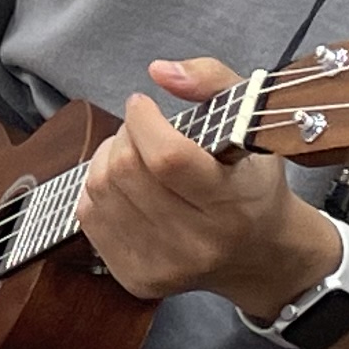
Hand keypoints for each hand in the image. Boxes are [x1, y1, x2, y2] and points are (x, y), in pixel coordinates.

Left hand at [77, 57, 338, 320]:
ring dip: (107, 159)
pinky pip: (88, 217)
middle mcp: (199, 242)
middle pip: (127, 172)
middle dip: (124, 135)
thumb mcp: (253, 120)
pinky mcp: (136, 277)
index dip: (143, 121)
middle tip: (139, 128)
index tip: (143, 106)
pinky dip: (97, 189)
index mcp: (233, 203)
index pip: (168, 158)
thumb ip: (212, 80)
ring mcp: (165, 265)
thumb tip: (160, 71)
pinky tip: (123, 184)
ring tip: (132, 154)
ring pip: (101, 190)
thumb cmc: (253, 183)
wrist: (260, 254)